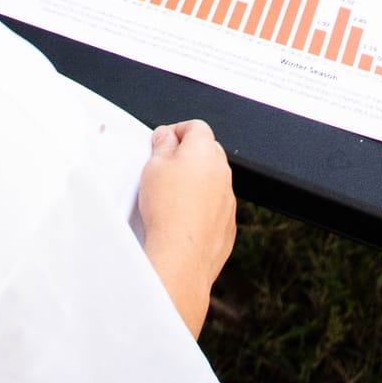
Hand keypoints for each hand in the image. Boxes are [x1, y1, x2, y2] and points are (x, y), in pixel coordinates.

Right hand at [137, 119, 236, 289]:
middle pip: (208, 151)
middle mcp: (222, 172)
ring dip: (196, 182)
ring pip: (213, 180)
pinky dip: (202, 207)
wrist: (181, 256)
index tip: (163, 143)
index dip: (177, 131)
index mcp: (204, 151)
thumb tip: (166, 136)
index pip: (196, 126)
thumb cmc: (167, 211)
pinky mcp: (228, 223)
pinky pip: (216, 206)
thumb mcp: (153, 167)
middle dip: (187, 154)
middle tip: (164, 168)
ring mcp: (228, 199)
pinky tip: (182, 218)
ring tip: (171, 197)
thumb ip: (161, 145)